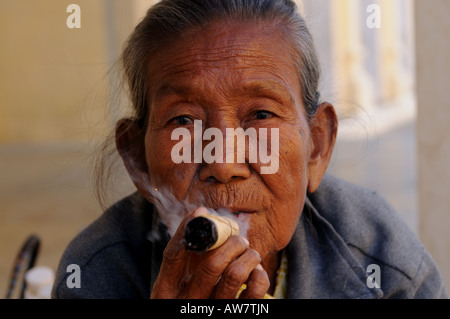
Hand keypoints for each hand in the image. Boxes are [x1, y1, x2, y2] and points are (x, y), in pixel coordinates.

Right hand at [150, 207, 269, 298]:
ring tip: (249, 251)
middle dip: (230, 243)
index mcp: (166, 293)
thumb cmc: (189, 302)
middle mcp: (186, 303)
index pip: (173, 255)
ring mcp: (211, 313)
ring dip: (246, 256)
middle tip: (238, 238)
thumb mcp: (178, 287)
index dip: (187, 229)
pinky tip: (256, 272)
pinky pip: (252, 294)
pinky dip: (258, 277)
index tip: (200, 211)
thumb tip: (202, 218)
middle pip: (210, 265)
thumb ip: (187, 260)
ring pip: (233, 275)